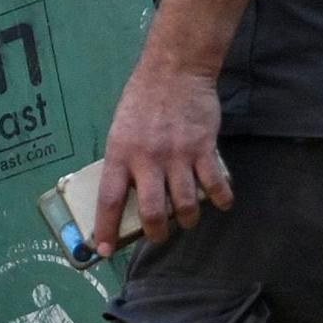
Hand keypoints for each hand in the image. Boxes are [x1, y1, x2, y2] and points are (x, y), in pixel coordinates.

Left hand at [82, 62, 229, 255]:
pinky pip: (215, 185)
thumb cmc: (142, 100)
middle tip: (158, 237)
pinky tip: (220, 203)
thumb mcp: (120, 129)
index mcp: (120, 153)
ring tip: (185, 221)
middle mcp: (148, 158)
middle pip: (152, 212)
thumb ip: (124, 160)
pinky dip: (220, 199)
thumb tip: (127, 193)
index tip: (102, 250)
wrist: (175, 71)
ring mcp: (178, 155)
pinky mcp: (204, 149)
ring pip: (185, 205)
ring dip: (186, 220)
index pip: (109, 199)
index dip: (105, 229)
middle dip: (155, 234)